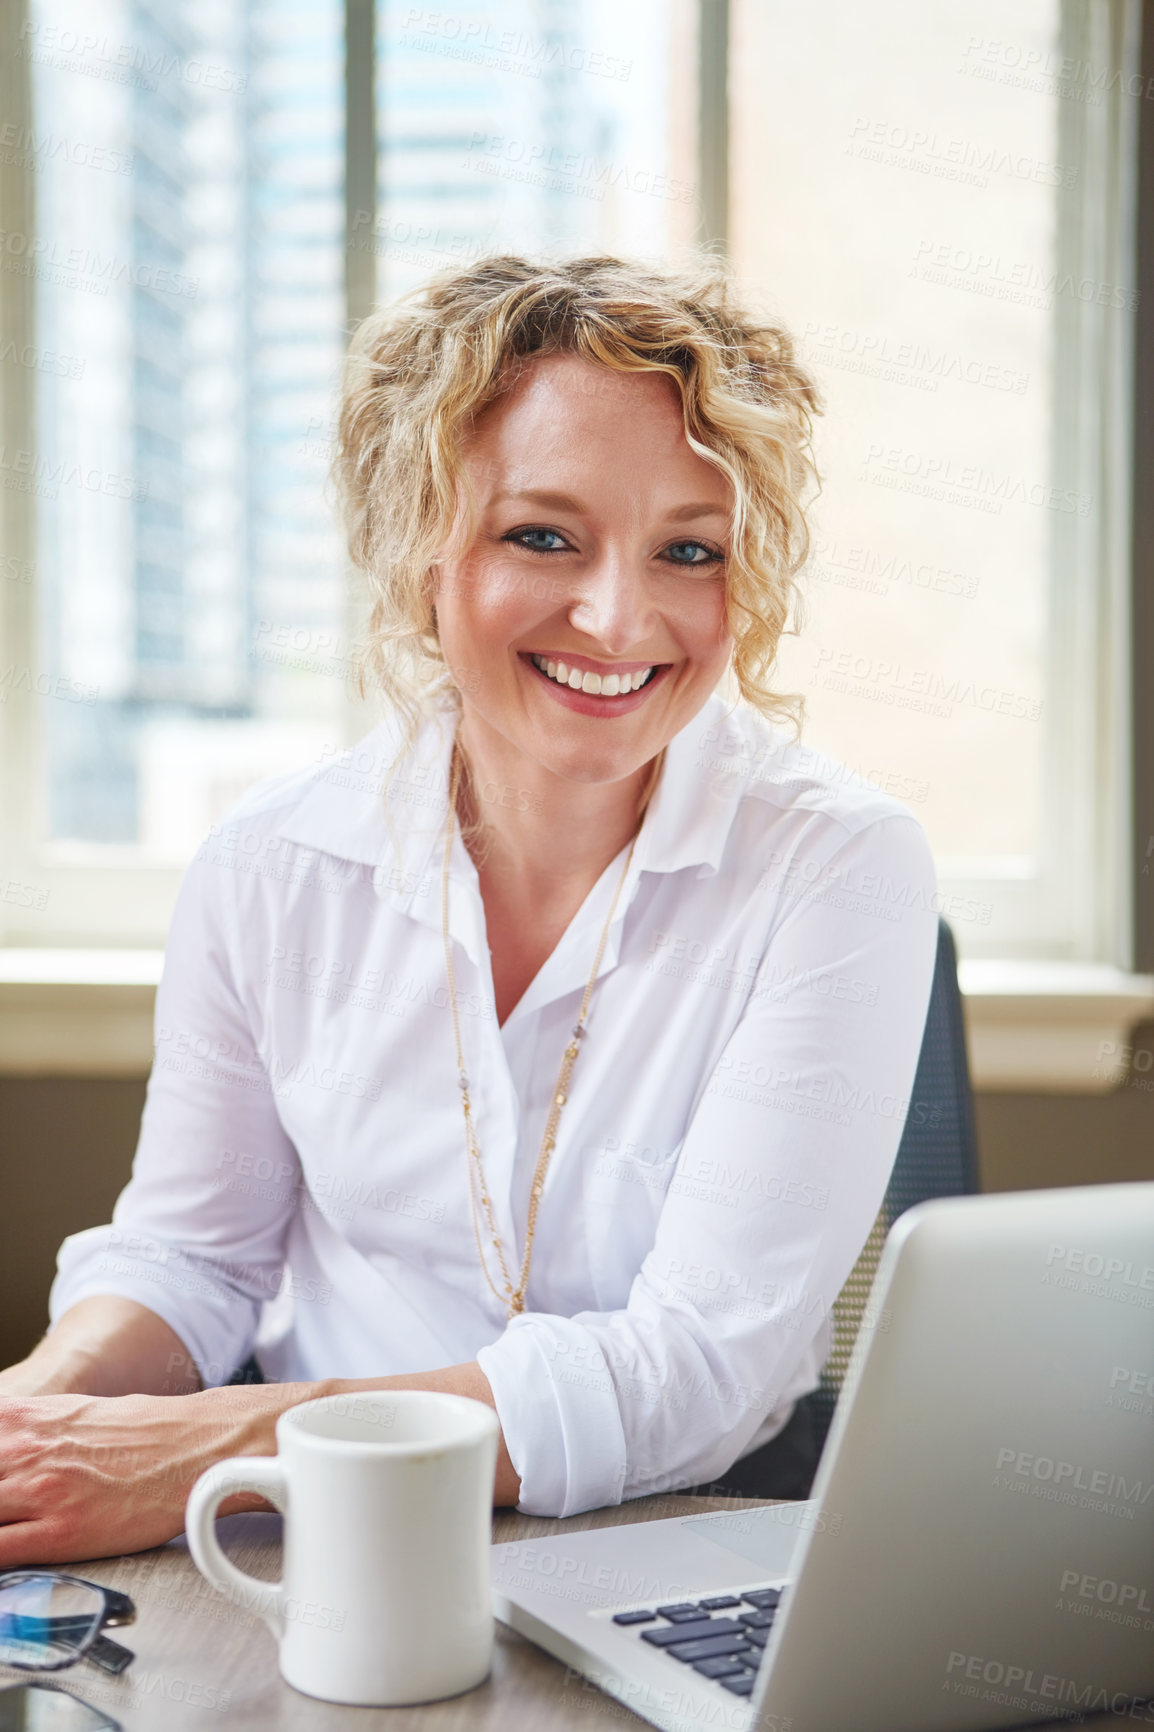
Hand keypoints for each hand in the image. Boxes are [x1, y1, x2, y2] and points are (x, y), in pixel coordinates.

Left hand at [0, 1385, 305, 1566]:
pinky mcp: (58, 1532)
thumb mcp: (71, 1415)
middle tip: (8, 1510)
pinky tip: (6, 1563)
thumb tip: (5, 1456)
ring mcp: (37, 1492)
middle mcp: (21, 1451)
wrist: (196, 1450)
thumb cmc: (144, 1435)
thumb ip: (25, 1436)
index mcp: (21, 1418)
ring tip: (13, 1527)